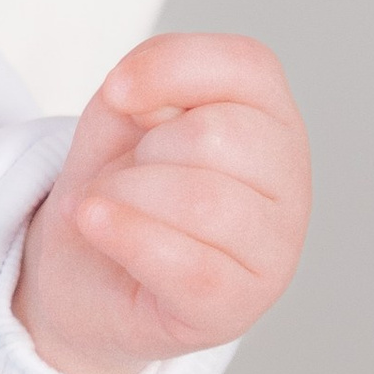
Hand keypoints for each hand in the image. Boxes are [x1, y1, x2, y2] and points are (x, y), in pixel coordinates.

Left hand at [11, 34, 308, 373]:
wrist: (82, 273)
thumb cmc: (120, 186)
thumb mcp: (123, 113)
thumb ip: (146, 83)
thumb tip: (149, 97)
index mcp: (272, 120)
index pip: (248, 65)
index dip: (169, 66)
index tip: (115, 92)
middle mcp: (291, 183)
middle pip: (216, 136)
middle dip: (145, 151)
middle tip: (126, 177)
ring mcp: (274, 251)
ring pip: (202, 201)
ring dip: (126, 196)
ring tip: (107, 207)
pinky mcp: (237, 308)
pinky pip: (188, 266)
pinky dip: (127, 237)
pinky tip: (94, 223)